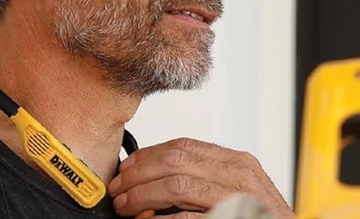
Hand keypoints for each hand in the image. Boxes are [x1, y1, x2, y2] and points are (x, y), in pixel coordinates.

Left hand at [107, 138, 294, 217]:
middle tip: (119, 189)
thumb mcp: (234, 191)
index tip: (127, 168)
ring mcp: (239, 198)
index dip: (147, 156)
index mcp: (237, 163)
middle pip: (175, 161)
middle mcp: (239, 175)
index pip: (182, 147)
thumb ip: (203, 179)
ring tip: (127, 207)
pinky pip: (188, 218)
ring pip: (176, 185)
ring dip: (142, 196)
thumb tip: (154, 178)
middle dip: (138, 174)